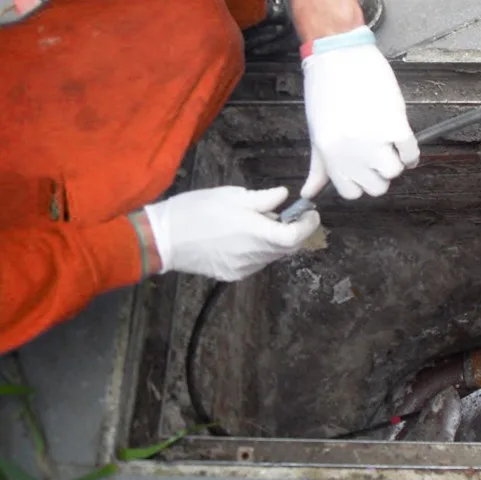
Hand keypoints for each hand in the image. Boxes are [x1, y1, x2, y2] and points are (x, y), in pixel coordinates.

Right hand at [143, 186, 320, 280]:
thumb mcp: (230, 196)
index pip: (296, 236)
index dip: (308, 225)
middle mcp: (255, 255)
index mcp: (257, 233)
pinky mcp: (233, 275)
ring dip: (275, 240)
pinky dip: (259, 250)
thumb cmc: (195, 210)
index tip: (310, 213)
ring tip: (259, 223)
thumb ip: (262, 199)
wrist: (162, 239)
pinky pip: (256, 262)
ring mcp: (244, 268)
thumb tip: (283, 197)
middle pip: (288, 248)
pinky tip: (243, 237)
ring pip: (272, 255)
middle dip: (294, 231)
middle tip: (287, 214)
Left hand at [302, 38, 418, 199]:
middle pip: (377, 187)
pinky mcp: (395, 125)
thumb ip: (319, 167)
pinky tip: (402, 138)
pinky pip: (411, 153)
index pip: (351, 193)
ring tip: (388, 143)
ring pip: (394, 172)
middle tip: (377, 154)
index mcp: (331, 156)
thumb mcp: (317, 132)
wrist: (340, 55)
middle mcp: (352, 153)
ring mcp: (375, 141)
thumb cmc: (325, 90)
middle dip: (379, 173)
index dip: (360, 182)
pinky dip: (410, 151)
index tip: (362, 169)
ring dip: (395, 160)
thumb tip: (309, 193)